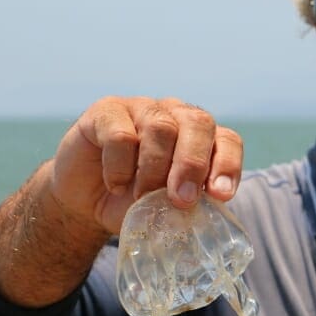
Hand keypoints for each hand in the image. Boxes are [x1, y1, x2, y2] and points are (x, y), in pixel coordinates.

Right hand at [51, 96, 241, 233]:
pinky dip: (119, 166)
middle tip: (182, 200)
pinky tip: (115, 184)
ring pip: (161, 127)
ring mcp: (143, 108)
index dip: (227, 165)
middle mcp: (177, 115)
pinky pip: (121, 134)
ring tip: (142, 198)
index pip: (227, 140)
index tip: (220, 195)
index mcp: (202, 138)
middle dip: (192, 164)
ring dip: (154, 170)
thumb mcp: (169, 207)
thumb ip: (190, 201)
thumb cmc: (137, 202)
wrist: (87, 201)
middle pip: (198, 124)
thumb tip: (207, 206)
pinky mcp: (107, 111)